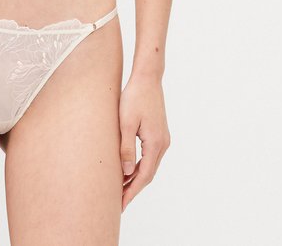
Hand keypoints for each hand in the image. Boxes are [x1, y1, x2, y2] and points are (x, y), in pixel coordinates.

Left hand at [119, 73, 170, 211]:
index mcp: (155, 143)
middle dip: (133, 188)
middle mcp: (163, 144)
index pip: (143, 176)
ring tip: (120, 188)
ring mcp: (163, 138)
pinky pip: (150, 156)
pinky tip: (128, 169)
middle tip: (118, 202)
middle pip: (148, 174)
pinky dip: (140, 166)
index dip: (132, 191)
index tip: (121, 204)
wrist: (147, 78)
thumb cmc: (134, 97)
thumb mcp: (125, 122)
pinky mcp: (159, 133)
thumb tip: (125, 173)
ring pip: (150, 166)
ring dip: (136, 177)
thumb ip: (126, 148)